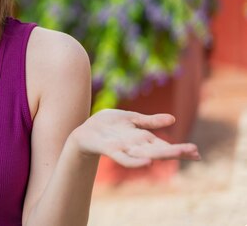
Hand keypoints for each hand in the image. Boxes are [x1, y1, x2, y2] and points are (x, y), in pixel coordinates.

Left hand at [70, 109, 200, 167]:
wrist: (85, 132)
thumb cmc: (109, 126)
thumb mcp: (131, 119)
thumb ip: (150, 121)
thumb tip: (173, 119)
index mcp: (142, 139)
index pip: (165, 145)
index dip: (179, 149)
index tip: (196, 152)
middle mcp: (136, 146)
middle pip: (159, 150)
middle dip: (176, 151)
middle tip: (195, 152)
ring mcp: (124, 149)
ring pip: (145, 154)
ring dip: (160, 155)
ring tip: (176, 154)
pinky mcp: (110, 150)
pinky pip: (123, 158)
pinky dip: (135, 161)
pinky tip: (146, 162)